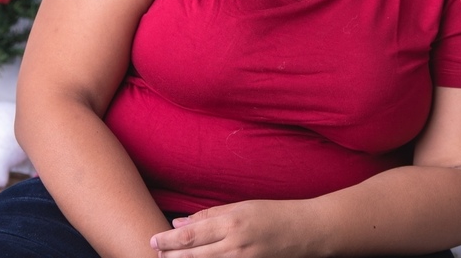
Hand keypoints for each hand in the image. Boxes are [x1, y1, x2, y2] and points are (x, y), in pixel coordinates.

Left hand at [150, 200, 314, 257]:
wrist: (308, 231)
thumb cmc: (275, 214)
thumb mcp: (242, 207)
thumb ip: (211, 215)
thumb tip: (180, 222)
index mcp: (233, 222)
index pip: (191, 234)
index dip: (168, 240)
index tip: (152, 240)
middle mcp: (235, 244)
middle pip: (193, 255)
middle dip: (170, 256)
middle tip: (154, 254)